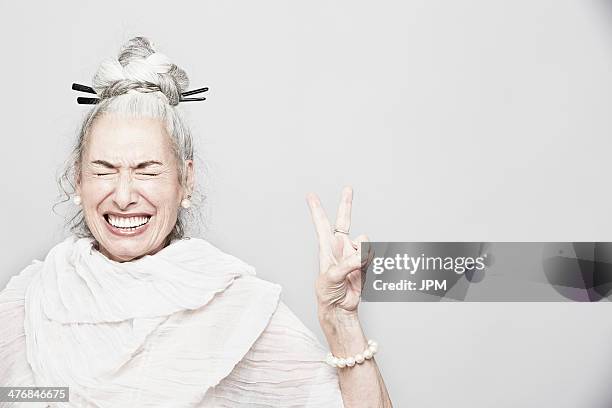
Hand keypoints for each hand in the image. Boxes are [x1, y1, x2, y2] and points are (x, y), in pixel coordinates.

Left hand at [306, 186, 370, 320]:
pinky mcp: (363, 262)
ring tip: (354, 269)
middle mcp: (339, 247)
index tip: (310, 195)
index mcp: (326, 248)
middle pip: (344, 221)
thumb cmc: (327, 292)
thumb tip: (362, 253)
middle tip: (348, 188)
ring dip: (362, 253)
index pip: (322, 225)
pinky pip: (371, 255)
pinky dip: (368, 262)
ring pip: (363, 242)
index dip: (316, 209)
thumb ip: (348, 263)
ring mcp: (352, 254)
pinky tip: (361, 272)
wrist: (339, 307)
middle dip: (346, 205)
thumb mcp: (332, 277)